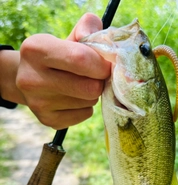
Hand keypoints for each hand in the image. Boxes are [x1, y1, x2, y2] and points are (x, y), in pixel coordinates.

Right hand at [14, 13, 109, 128]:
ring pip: (89, 102)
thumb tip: (105, 43)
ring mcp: (38, 103)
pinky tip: (75, 98)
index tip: (106, 64)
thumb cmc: (58, 55)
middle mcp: (32, 78)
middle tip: (94, 76)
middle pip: (90, 88)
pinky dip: (86, 107)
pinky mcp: (47, 120)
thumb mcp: (69, 37)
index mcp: (36, 49)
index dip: (102, 64)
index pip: (81, 59)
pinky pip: (85, 115)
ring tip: (80, 86)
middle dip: (99, 81)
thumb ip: (88, 30)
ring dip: (92, 94)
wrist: (29, 78)